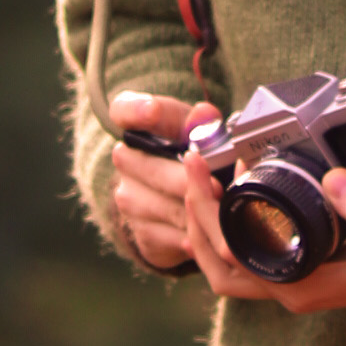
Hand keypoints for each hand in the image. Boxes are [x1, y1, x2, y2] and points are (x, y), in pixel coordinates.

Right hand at [109, 93, 205, 267]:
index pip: (123, 109)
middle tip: (216, 187)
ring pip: (165, 207)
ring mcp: (129, 198)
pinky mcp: (141, 232)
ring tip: (222, 212)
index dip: (136, 110)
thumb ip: (204, 124)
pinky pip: (170, 236)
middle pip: (151, 168)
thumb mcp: (203, 134)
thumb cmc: (197, 154)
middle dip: (185, 181)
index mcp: (138, 127)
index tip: (152, 111)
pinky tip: (209, 234)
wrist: (186, 202)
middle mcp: (125, 159)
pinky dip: (193, 236)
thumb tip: (203, 113)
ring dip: (195, 212)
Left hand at [110, 93, 345, 310]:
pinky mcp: (305, 263)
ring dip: (207, 221)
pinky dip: (230, 224)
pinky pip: (251, 249)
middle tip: (192, 159)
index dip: (206, 210)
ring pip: (228, 261)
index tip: (200, 164)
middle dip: (194, 212)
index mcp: (303, 286)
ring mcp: (296, 279)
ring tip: (203, 172)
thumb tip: (334, 182)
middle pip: (216, 262)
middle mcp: (291, 289)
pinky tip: (232, 190)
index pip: (230, 254)